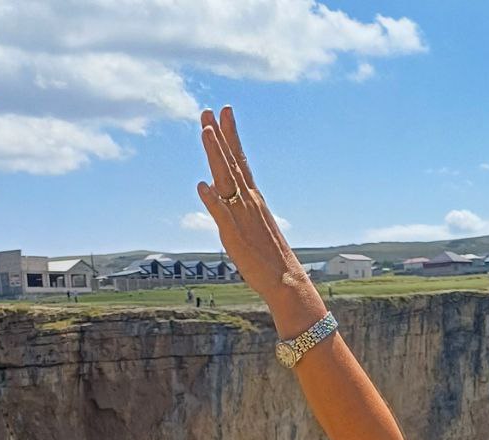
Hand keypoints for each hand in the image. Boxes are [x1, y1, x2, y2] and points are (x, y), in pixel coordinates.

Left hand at [196, 106, 323, 325]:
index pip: (239, 160)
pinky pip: (222, 215)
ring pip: (226, 180)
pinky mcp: (235, 235)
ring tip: (205, 132)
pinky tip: (202, 185)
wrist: (286, 280)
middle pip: (230, 163)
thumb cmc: (269, 257)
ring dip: (215, 155)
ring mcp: (242, 216)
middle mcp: (248, 201)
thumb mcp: (251, 226)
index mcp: (253, 198)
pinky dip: (213, 200)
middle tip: (207, 111)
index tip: (223, 112)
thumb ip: (233, 207)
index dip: (229, 135)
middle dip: (218, 136)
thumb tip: (214, 189)